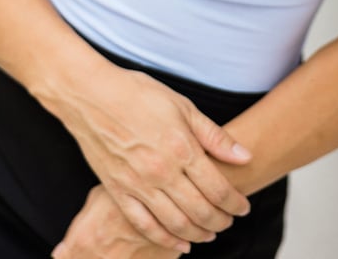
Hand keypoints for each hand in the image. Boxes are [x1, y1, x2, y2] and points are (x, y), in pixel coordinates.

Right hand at [50, 59, 251, 246]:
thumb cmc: (138, 94)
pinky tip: (180, 244)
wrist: (92, 95)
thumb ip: (214, 136)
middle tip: (230, 222)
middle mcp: (162, 171)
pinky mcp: (118, 191)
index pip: (217, 188)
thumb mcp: (182, 106)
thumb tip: (245, 156)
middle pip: (200, 211)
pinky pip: (144, 225)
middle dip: (221, 221)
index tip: (243, 207)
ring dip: (198, 234)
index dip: (235, 203)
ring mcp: (138, 184)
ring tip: (210, 234)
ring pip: (175, 223)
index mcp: (181, 148)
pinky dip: (165, 240)